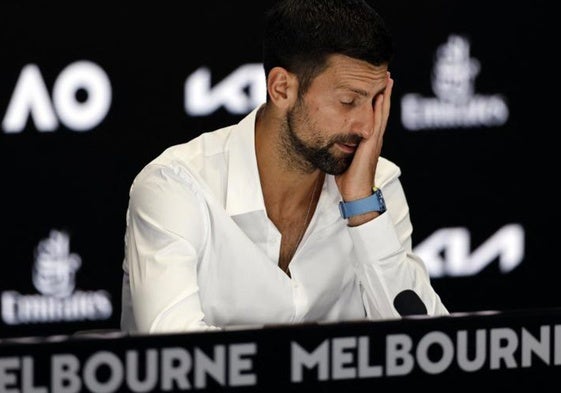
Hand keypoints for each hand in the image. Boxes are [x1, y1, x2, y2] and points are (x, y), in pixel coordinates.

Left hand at [335, 72, 392, 222]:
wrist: (356, 194)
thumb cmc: (349, 180)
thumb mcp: (344, 158)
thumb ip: (341, 147)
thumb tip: (330, 140)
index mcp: (367, 141)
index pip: (373, 116)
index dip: (376, 101)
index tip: (376, 85)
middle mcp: (374, 138)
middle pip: (381, 110)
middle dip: (383, 92)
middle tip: (386, 75)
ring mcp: (374, 140)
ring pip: (382, 113)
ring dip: (385, 95)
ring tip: (388, 79)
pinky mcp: (372, 144)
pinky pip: (377, 122)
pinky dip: (380, 108)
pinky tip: (381, 95)